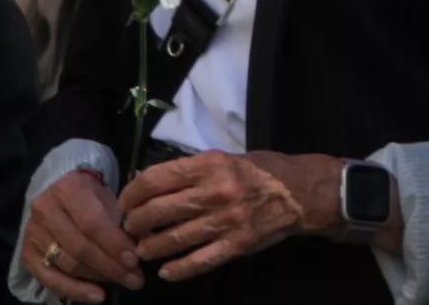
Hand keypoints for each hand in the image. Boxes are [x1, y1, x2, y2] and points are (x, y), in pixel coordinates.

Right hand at [23, 169, 142, 303]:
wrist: (61, 193)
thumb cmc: (92, 196)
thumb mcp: (110, 198)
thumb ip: (123, 220)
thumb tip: (141, 247)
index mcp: (68, 189)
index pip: (92, 223)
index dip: (114, 244)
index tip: (135, 260)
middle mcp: (44, 210)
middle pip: (80, 247)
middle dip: (110, 265)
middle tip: (135, 278)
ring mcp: (32, 233)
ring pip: (68, 264)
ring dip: (98, 277)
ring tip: (123, 281)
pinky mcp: (27, 254)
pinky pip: (50, 279)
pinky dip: (74, 290)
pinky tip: (97, 296)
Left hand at [120, 151, 343, 281]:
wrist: (302, 192)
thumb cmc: (263, 171)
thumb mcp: (227, 158)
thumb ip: (192, 170)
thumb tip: (148, 180)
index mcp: (211, 165)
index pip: (156, 179)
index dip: (132, 193)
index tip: (125, 202)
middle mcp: (216, 191)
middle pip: (158, 212)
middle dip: (135, 223)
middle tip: (130, 229)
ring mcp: (227, 220)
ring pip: (173, 239)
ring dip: (151, 248)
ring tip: (144, 250)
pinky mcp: (237, 244)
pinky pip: (200, 261)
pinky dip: (178, 269)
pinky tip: (166, 271)